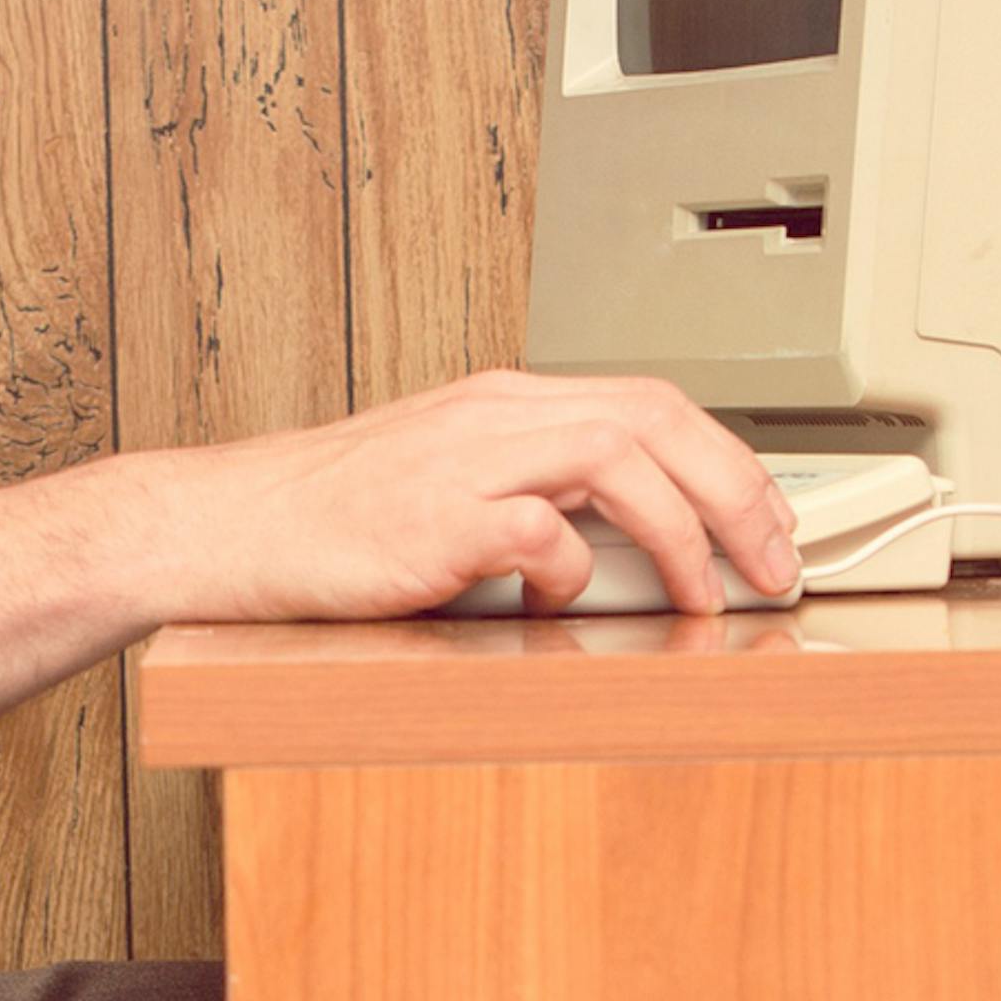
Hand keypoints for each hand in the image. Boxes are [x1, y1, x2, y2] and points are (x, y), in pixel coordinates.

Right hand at [158, 369, 799, 618]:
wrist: (227, 528)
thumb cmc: (330, 521)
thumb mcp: (446, 483)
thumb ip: (531, 494)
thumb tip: (627, 545)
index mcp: (502, 403)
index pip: (650, 403)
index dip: (729, 462)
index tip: (768, 523)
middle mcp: (491, 415)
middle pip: (655, 417)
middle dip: (736, 492)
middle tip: (773, 561)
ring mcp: (460, 460)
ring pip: (616, 455)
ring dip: (680, 532)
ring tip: (701, 595)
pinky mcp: (430, 519)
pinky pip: (535, 525)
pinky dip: (570, 564)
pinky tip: (562, 597)